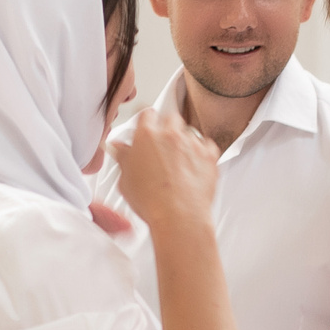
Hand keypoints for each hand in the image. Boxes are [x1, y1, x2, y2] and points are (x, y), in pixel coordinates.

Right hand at [110, 106, 217, 234]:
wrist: (179, 216)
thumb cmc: (151, 201)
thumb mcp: (126, 180)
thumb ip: (123, 158)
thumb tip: (120, 149)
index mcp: (146, 135)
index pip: (146, 114)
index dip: (145, 121)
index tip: (146, 127)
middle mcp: (170, 134)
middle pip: (170, 117)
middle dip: (167, 126)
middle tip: (162, 144)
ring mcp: (192, 143)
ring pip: (189, 131)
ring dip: (184, 139)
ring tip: (179, 159)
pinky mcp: (209, 155)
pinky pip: (208, 144)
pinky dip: (202, 151)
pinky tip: (194, 164)